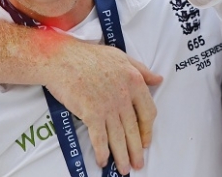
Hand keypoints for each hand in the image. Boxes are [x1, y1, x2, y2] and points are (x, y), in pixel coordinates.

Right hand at [42, 38, 162, 173]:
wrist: (63, 59)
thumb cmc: (91, 56)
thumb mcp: (123, 57)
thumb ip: (142, 70)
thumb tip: (159, 80)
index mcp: (135, 82)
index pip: (148, 112)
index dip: (147, 130)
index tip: (146, 140)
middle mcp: (124, 96)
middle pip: (134, 129)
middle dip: (136, 150)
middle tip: (138, 164)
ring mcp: (108, 106)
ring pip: (118, 136)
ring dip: (122, 156)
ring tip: (125, 169)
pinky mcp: (90, 113)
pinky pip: (99, 138)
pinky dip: (102, 151)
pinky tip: (104, 161)